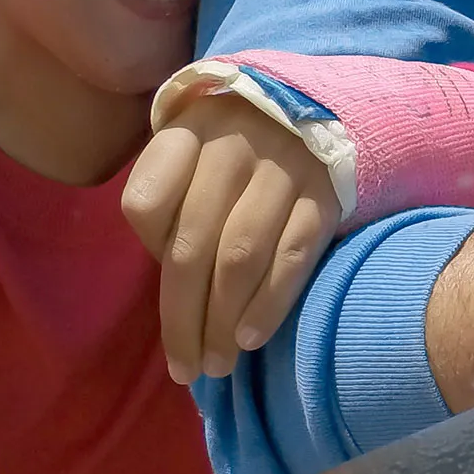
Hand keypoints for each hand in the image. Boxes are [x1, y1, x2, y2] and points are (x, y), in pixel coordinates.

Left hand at [121, 92, 339, 383]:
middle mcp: (233, 144)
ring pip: (241, 255)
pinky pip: (294, 255)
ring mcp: (285, 166)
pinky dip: (270, 302)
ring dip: (223, 320)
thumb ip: (175, 200)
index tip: (158, 279)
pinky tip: (251, 337)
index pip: (145, 202)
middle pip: (191, 244)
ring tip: (216, 363)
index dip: (148, 247)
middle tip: (185, 366)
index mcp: (189, 131)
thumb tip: (176, 285)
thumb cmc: (240, 144)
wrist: (325, 106)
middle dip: (183, 316)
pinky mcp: (327, 190)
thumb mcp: (195, 147)